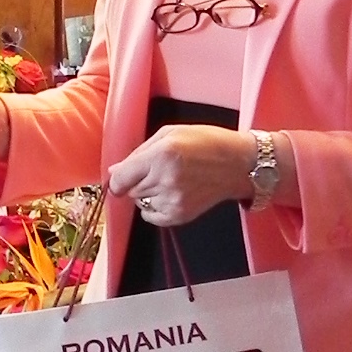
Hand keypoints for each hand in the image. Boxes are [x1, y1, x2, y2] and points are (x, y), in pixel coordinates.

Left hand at [108, 125, 256, 226]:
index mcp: (161, 155)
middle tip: (156, 171)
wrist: (238, 164)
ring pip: (140, 202)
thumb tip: (113, 172)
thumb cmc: (206, 143)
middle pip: (130, 191)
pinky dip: (155, 208)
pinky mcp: (181, 215)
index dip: (117, 179)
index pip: (120, 179)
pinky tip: (172, 193)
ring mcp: (173, 200)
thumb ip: (138, 152)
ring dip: (147, 193)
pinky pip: (152, 216)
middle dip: (136, 182)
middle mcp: (165, 179)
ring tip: (170, 180)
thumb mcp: (170, 134)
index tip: (120, 178)